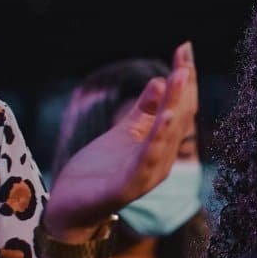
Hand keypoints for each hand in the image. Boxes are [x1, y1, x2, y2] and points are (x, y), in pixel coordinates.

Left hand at [44, 42, 197, 241]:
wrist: (70, 208)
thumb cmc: (98, 171)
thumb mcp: (122, 132)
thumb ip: (144, 111)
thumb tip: (161, 80)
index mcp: (161, 147)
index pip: (179, 108)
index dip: (184, 79)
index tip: (185, 49)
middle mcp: (162, 160)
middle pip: (179, 118)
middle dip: (184, 85)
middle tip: (186, 55)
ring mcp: (148, 174)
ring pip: (168, 134)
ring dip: (177, 104)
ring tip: (182, 75)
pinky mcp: (130, 186)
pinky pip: (148, 157)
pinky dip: (159, 136)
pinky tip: (166, 116)